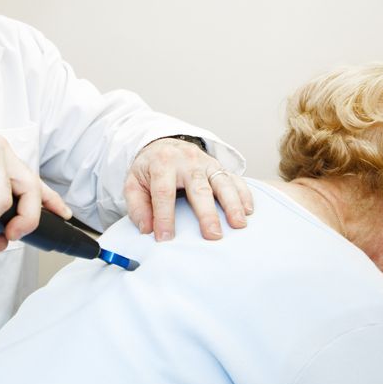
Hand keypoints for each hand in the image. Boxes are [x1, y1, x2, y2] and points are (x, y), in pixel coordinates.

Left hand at [124, 137, 252, 240]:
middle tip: (212, 235)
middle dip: (206, 213)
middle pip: (198, 188)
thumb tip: (146, 228)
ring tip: (238, 224)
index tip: (165, 238)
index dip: (164, 217)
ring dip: (232, 204)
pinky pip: (235, 178)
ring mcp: (206, 162)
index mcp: (162, 164)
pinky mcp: (219, 166)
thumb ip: (137, 206)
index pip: (163, 192)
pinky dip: (244, 193)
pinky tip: (248, 210)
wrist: (164, 145)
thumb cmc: (149, 169)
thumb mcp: (133, 183)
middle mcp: (187, 161)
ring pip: (222, 182)